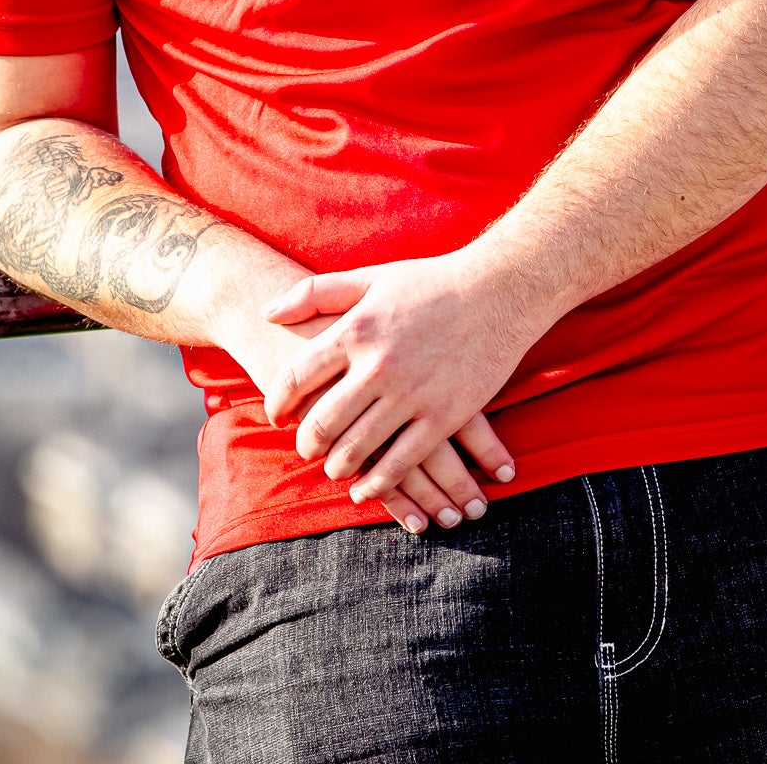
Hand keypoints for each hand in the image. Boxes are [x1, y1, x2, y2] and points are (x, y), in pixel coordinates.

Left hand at [223, 291, 501, 536]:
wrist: (499, 290)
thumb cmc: (431, 281)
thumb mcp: (371, 277)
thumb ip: (315, 292)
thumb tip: (267, 311)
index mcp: (356, 329)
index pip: (297, 376)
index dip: (279, 401)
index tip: (277, 413)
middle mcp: (378, 365)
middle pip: (322, 421)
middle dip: (306, 442)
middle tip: (305, 448)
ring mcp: (411, 394)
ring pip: (357, 450)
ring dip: (338, 466)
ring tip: (333, 466)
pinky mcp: (443, 417)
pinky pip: (400, 463)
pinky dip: (378, 484)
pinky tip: (366, 488)